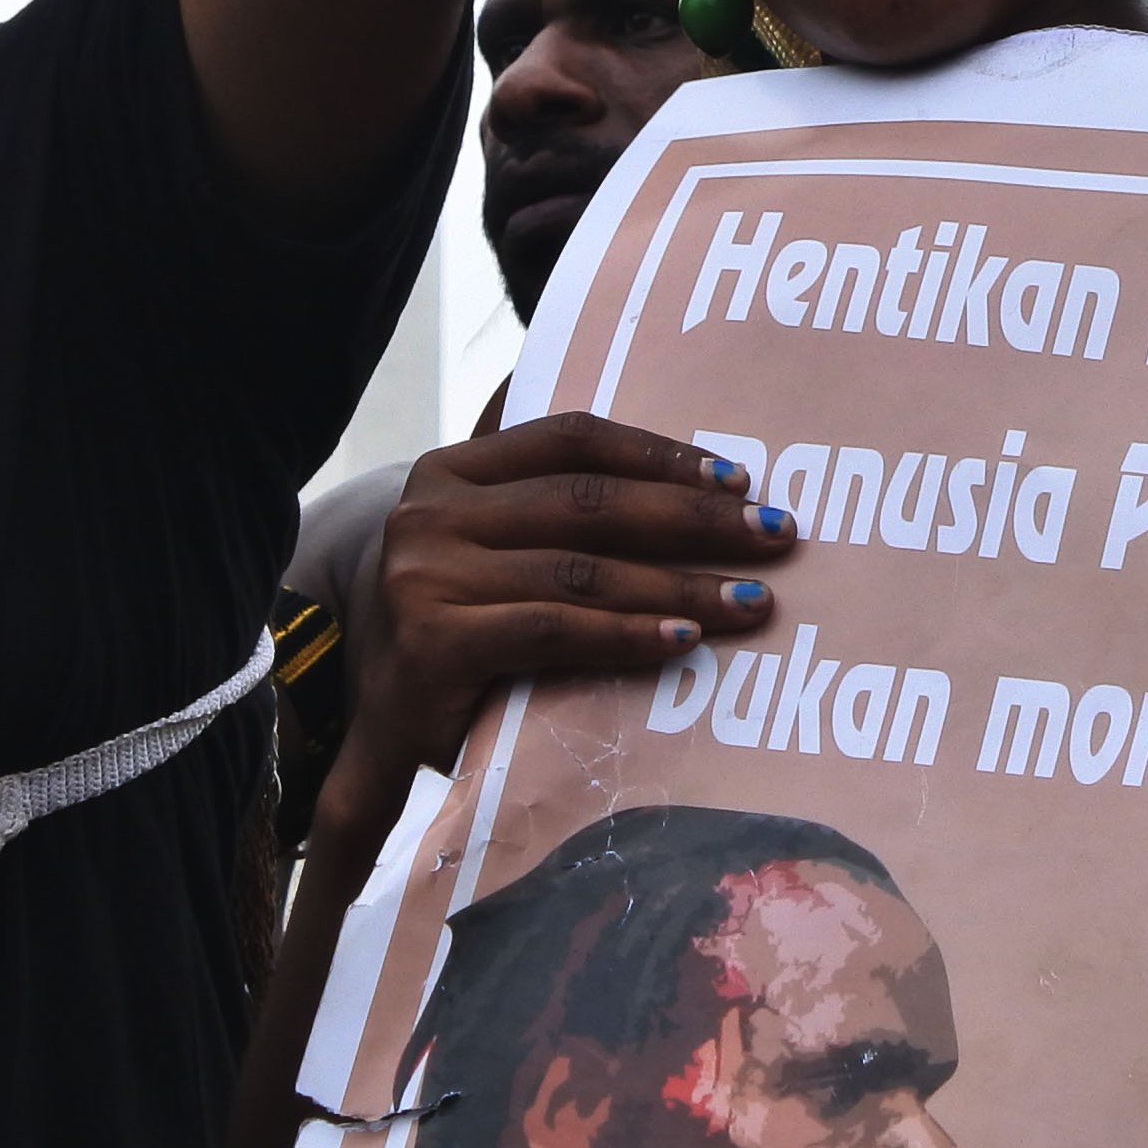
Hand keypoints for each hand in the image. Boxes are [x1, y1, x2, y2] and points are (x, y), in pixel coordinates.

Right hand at [333, 418, 788, 796]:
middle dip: (694, 519)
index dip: (661, 453)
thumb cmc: (455, 615)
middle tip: (776, 536)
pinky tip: (685, 641)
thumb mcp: (491, 544)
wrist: (370, 709)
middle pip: (590, 502)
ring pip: (582, 569)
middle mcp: (431, 512)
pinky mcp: (436, 642)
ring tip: (752, 601)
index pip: (572, 438)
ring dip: (681, 585)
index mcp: (452, 470)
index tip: (739, 479)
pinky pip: (555, 629)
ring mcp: (428, 576)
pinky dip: (628, 634)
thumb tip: (686, 474)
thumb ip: (555, 500)